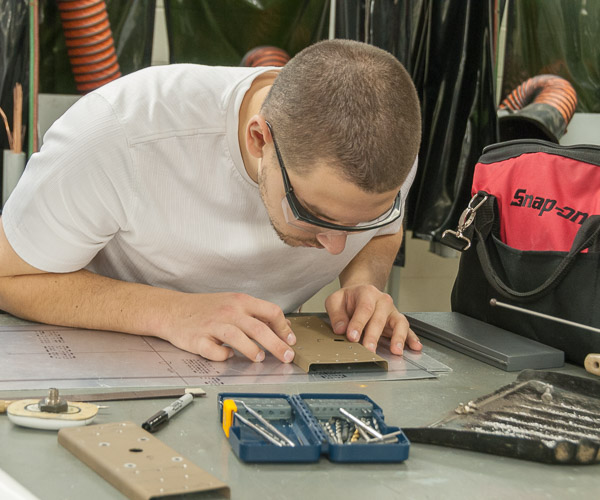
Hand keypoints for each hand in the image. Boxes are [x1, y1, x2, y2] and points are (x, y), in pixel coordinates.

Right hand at [162, 292, 295, 362]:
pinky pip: (214, 351)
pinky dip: (223, 356)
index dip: (284, 328)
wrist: (173, 309)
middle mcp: (229, 311)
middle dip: (277, 344)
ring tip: (260, 358)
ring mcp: (213, 325)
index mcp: (241, 301)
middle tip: (287, 357)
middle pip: (258, 328)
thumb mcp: (234, 303)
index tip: (291, 341)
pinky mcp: (198, 339)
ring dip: (252, 350)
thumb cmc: (206, 308)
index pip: (270, 312)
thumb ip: (258, 314)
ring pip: (237, 337)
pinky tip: (228, 356)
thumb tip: (284, 326)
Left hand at [325, 284, 421, 354]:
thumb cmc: (349, 299)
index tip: (352, 336)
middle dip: (373, 335)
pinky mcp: (398, 321)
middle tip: (368, 349)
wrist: (361, 292)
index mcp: (367, 293)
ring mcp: (392, 311)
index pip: (364, 308)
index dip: (358, 323)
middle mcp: (382, 301)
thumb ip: (336, 314)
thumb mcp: (336, 300)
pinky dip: (412, 338)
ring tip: (396, 350)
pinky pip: (407, 329)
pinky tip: (415, 347)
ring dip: (398, 338)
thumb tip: (341, 329)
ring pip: (399, 323)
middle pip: (379, 319)